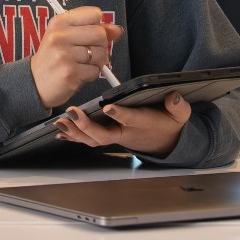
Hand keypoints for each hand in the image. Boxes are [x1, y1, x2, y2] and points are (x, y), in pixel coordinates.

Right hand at [29, 6, 123, 107]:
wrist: (35, 82)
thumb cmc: (53, 57)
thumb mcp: (67, 37)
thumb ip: (92, 30)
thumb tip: (117, 30)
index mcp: (59, 22)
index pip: (93, 14)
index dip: (98, 25)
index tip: (91, 34)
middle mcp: (60, 36)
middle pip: (100, 33)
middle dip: (101, 45)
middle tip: (90, 52)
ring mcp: (64, 55)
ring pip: (100, 54)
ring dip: (97, 62)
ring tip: (83, 64)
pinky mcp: (70, 73)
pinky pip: (95, 71)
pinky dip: (91, 74)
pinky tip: (79, 73)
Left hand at [53, 91, 191, 156]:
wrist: (165, 142)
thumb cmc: (168, 124)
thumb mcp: (179, 115)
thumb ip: (178, 106)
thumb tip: (173, 97)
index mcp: (142, 123)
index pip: (130, 119)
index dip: (119, 115)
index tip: (107, 107)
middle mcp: (125, 133)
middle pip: (104, 135)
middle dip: (86, 126)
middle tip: (72, 113)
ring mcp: (115, 136)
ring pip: (92, 139)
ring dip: (75, 132)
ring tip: (61, 122)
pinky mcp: (107, 136)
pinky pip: (89, 139)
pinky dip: (74, 136)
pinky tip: (60, 131)